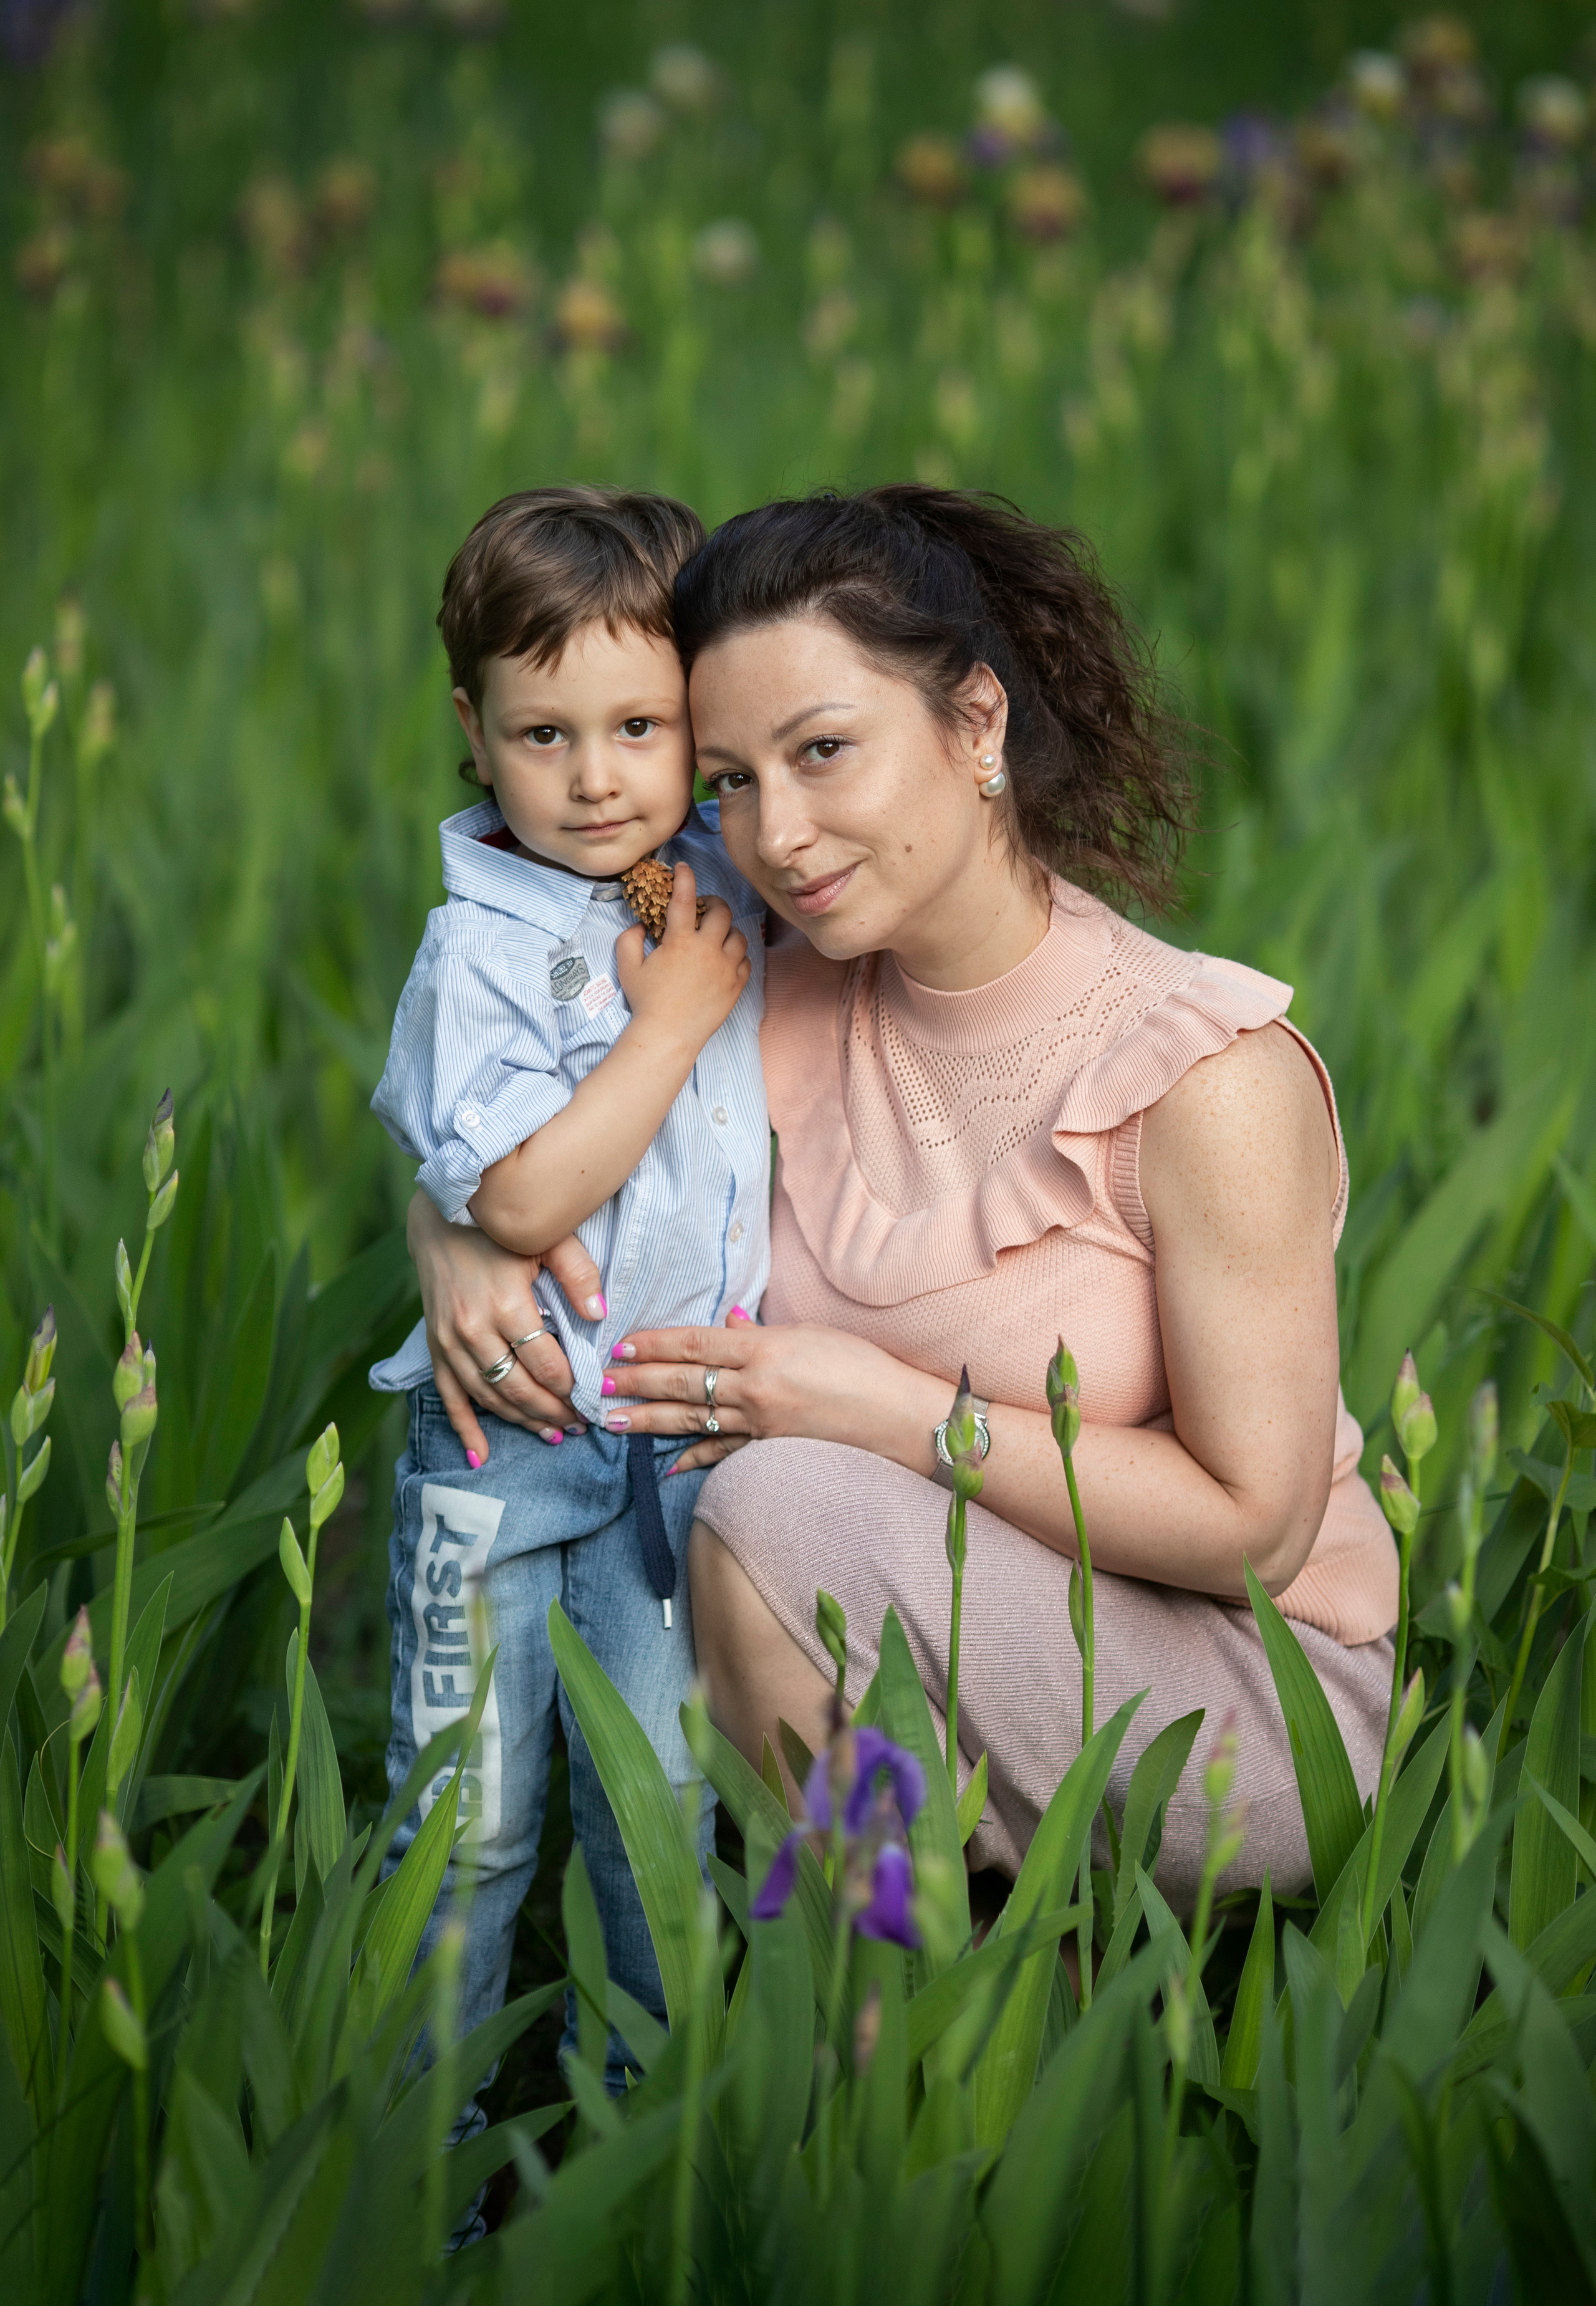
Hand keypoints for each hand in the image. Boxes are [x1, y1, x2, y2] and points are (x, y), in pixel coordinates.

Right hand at [408, 1191, 601, 1462]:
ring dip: (521, 1421)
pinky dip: (464, 1428)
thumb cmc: (501, 1227)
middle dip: (552, 1412)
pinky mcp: (434, 1345)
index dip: (572, 1388)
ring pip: (488, 1396)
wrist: (441, 1215)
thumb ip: (578, 1274)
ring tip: (553, 1435)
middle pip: (518, 1388)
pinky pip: (448, 1396)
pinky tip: (479, 1456)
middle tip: (580, 1425)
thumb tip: (600, 1316)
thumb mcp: (547, 1239)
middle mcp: (473, 1329)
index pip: (545, 1364)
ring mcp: (449, 1341)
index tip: (593, 1398)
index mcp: (506, 1305)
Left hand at [599, 1308, 947, 1476]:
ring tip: (614, 1421)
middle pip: (684, 1382)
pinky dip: (693, 1459)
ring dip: (649, 1420)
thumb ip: (763, 1334)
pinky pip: (722, 1455)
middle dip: (638, 1381)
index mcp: (765, 1350)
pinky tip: (666, 1464)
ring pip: (693, 1419)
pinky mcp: (770, 1450)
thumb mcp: (812, 1335)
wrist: (900, 1417)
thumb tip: (730, 1326)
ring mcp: (760, 1424)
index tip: (622, 1344)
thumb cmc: (863, 1368)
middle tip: (602, 1382)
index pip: (696, 1344)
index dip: (655, 1344)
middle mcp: (755, 1387)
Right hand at [614, 863, 749, 1056]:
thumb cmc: (646, 1002)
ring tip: (716, 937)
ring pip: (739, 937)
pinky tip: (725, 961)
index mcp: (680, 942)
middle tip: (705, 908)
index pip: (683, 899)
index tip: (684, 868)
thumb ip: (629, 940)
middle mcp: (707, 950)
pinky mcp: (736, 986)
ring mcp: (726, 969)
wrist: (669, 1036)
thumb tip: (641, 925)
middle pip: (722, 912)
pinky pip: (746, 962)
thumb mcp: (628, 968)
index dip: (684, 878)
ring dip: (728, 932)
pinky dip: (737, 957)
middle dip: (714, 904)